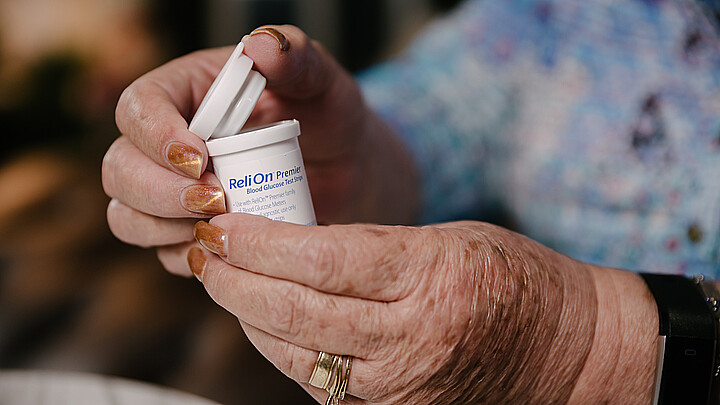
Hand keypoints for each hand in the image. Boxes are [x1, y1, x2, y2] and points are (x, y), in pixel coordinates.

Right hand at [102, 25, 417, 275]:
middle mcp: (166, 142)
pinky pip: (163, 252)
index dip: (156, 136)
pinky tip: (230, 249)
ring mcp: (171, 189)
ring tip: (222, 225)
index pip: (139, 107)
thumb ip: (296, 57)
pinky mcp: (186, 229)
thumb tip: (260, 46)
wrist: (345, 170)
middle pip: (120, 168)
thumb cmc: (327, 115)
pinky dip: (190, 255)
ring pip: (128, 216)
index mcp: (186, 92)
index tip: (201, 159)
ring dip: (166, 228)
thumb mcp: (320, 81)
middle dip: (160, 191)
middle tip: (217, 199)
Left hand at [188, 214, 657, 403]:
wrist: (566, 353)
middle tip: (207, 251)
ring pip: (296, 353)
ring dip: (250, 316)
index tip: (225, 224)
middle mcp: (410, 338)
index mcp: (429, 277)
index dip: (260, 242)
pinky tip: (266, 321)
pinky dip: (284, 349)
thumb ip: (372, 247)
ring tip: (225, 281)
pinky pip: (319, 381)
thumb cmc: (515, 281)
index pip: (321, 259)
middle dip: (236, 279)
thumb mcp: (447, 240)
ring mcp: (399, 386)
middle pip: (295, 309)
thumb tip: (295, 245)